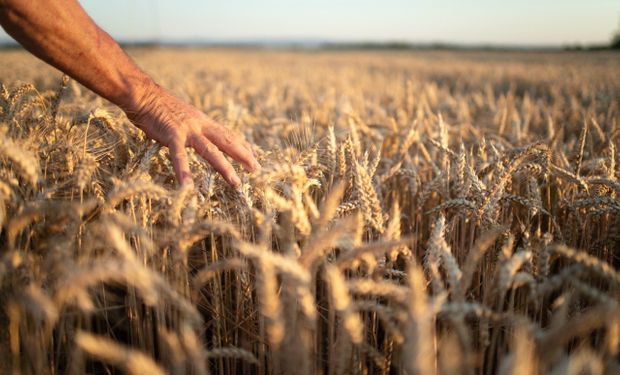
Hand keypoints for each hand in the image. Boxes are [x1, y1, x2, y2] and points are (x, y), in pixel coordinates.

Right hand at [124, 83, 259, 187]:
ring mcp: (187, 130)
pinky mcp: (171, 135)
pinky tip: (187, 186)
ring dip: (224, 167)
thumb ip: (194, 127)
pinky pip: (179, 156)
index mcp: (203, 121)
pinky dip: (184, 171)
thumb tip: (202, 136)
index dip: (242, 145)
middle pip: (227, 141)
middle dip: (243, 155)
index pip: (228, 134)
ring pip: (211, 150)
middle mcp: (200, 125)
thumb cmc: (159, 106)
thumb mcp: (184, 116)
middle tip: (257, 170)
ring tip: (236, 183)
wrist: (143, 94)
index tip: (253, 156)